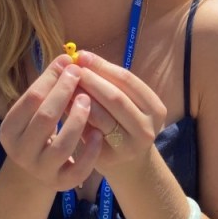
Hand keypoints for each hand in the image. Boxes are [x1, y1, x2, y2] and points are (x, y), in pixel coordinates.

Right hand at [0, 56, 102, 189]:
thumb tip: (66, 59)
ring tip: (88, 100)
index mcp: (9, 131)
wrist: (38, 171)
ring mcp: (40, 170)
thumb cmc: (39, 130)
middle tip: (79, 74)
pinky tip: (97, 133)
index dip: (50, 78)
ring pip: (62, 145)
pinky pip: (78, 169)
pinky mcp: (61, 184)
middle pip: (45, 118)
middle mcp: (20, 152)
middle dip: (63, 93)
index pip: (30, 99)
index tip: (67, 61)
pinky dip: (89, 151)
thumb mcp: (35, 110)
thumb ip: (48, 87)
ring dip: (77, 120)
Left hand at [73, 50, 166, 174]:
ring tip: (65, 83)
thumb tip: (81, 58)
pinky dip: (75, 115)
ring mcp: (129, 146)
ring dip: (80, 96)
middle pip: (115, 97)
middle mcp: (147, 129)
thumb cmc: (124, 123)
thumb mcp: (128, 102)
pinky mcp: (109, 159)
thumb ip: (110, 83)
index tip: (82, 55)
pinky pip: (88, 132)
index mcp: (155, 108)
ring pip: (101, 116)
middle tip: (70, 68)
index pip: (127, 80)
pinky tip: (63, 104)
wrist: (128, 163)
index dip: (102, 66)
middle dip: (90, 80)